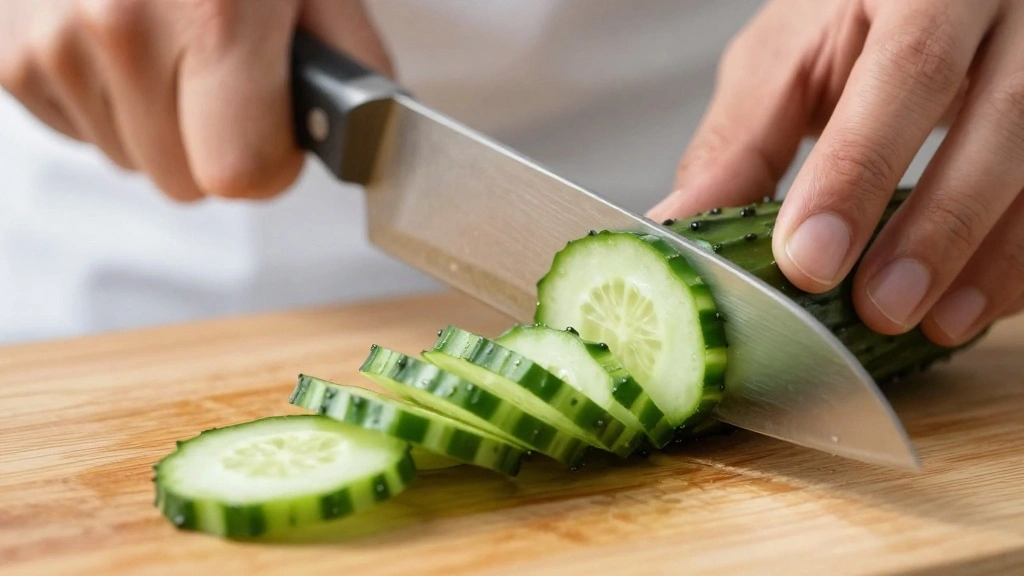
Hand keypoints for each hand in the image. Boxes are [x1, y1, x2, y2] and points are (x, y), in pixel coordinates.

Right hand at [0, 0, 390, 200]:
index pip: (240, 173)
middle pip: (184, 181)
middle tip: (223, 76)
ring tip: (168, 42)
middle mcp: (121, 29)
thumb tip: (360, 137)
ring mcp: (52, 42)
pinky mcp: (8, 54)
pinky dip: (108, 101)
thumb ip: (348, 55)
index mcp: (214, 12)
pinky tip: (121, 42)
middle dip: (216, 144)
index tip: (277, 133)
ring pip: (131, 160)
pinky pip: (79, 132)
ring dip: (159, 123)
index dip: (271, 162)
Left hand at [651, 0, 1023, 346]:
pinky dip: (1021, 257)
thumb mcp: (789, 57)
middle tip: (881, 308)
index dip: (859, 170)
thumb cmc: (853, 14)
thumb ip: (743, 137)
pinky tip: (973, 304)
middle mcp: (1009, 5)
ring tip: (933, 323)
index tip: (810, 259)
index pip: (906, 69)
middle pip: (1004, 114)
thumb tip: (676, 224)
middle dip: (940, 224)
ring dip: (993, 255)